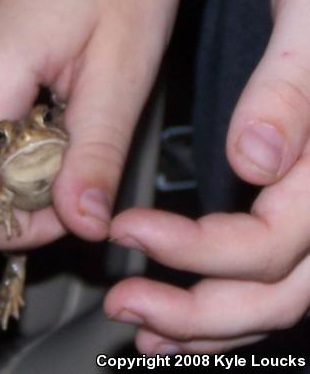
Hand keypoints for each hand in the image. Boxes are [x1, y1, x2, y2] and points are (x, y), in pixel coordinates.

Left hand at [105, 0, 309, 353]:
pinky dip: (223, 307)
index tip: (128, 229)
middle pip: (276, 292)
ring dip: (205, 324)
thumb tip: (257, 160)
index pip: (268, 243)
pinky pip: (268, 275)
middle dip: (196, 310)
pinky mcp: (296, 207)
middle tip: (127, 303)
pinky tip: (182, 317)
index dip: (195, 250)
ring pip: (275, 297)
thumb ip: (290, 91)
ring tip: (145, 328)